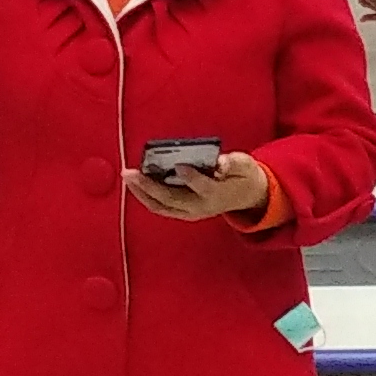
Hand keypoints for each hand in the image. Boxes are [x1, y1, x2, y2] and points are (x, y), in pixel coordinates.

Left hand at [131, 151, 271, 221]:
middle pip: (172, 199)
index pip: (203, 187)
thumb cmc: (242, 176)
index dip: (191, 177)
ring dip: (142, 193)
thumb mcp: (245, 164)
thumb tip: (220, 163)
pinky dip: (146, 197)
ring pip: (162, 206)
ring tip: (128, 177)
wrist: (247, 195)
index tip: (179, 165)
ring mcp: (191, 212)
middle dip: (149, 186)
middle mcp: (201, 207)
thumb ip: (233, 163)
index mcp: (217, 194)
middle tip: (132, 172)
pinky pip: (161, 207)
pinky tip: (136, 185)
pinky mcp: (183, 212)